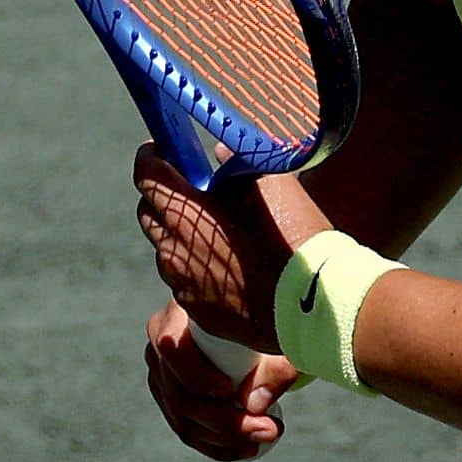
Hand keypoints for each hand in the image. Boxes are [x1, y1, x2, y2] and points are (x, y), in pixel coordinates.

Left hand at [132, 148, 290, 347]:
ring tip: (217, 236)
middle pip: (148, 213)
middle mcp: (174, 249)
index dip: (150, 158)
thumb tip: (220, 155)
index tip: (161, 151)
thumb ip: (237, 165)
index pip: (146, 175)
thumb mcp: (271, 185)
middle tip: (192, 192)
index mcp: (186, 212)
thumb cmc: (294, 238)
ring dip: (181, 237)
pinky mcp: (196, 309)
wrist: (315, 302)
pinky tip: (228, 268)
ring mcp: (182, 284)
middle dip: (164, 198)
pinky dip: (197, 269)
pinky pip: (184, 282)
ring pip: (166, 250)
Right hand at [143, 297, 301, 461]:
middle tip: (270, 429)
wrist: (248, 322)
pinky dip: (219, 446)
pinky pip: (189, 430)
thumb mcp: (277, 336)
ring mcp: (162, 374)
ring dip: (227, 438)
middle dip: (226, 422)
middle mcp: (161, 343)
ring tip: (269, 435)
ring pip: (183, 420)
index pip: (172, 349)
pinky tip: (249, 448)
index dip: (197, 375)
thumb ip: (274, 366)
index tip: (231, 390)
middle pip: (181, 396)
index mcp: (179, 314)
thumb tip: (254, 405)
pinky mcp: (171, 398)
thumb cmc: (263, 319)